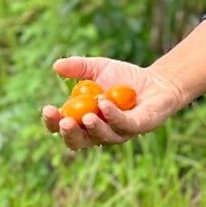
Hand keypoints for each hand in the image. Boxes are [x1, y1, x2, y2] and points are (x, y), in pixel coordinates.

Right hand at [42, 57, 188, 150]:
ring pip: (103, 137)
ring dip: (93, 127)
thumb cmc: (124, 78)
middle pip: (79, 140)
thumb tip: (56, 66)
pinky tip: (104, 104)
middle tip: (64, 121)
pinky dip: (113, 116)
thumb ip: (78, 67)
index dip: (53, 122)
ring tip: (86, 116)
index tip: (47, 109)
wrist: (157, 81)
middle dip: (69, 132)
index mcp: (84, 120)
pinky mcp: (139, 127)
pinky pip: (124, 125)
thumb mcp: (98, 68)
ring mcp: (119, 132)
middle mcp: (100, 131)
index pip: (63, 127)